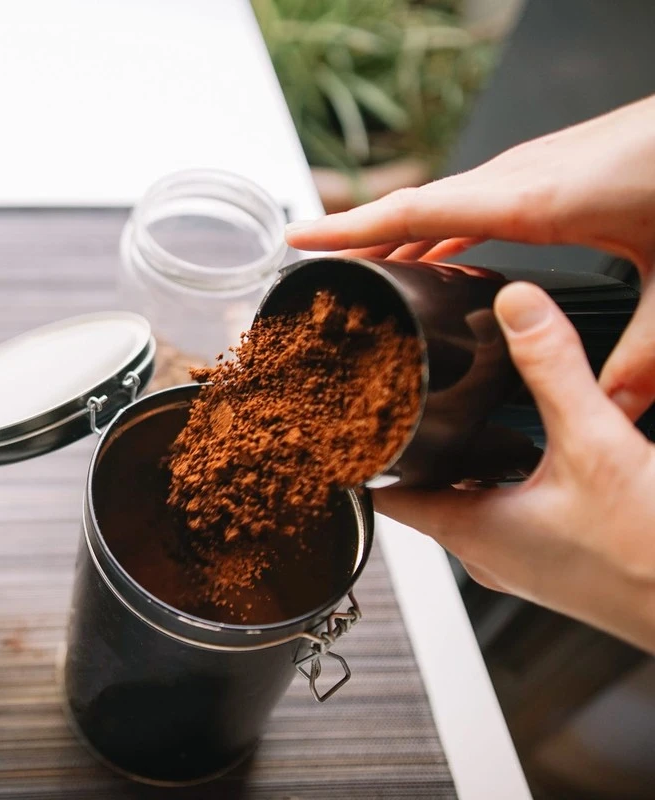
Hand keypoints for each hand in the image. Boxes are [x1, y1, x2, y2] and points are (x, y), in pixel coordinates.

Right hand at [285, 94, 654, 420]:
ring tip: (361, 275)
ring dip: (394, 236)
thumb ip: (642, 350)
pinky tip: (436, 259)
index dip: (351, 229)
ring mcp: (529, 170)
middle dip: (355, 238)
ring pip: (439, 204)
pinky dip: (437, 229)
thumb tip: (615, 408)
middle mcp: (518, 178)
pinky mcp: (546, 172)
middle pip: (412, 209)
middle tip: (309, 270)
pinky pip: (470, 202)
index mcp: (530, 201)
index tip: (298, 240)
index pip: (415, 212)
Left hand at [375, 283, 654, 653]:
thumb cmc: (652, 558)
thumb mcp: (596, 444)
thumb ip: (553, 370)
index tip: (348, 418)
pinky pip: (511, 510)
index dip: (363, 454)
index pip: (384, 494)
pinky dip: (506, 476)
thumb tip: (518, 307)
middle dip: (417, 443)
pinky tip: (531, 448)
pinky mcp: (557, 560)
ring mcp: (522, 560)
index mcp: (471, 532)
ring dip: (465, 458)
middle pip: (424, 490)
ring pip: (470, 499)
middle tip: (407, 394)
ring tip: (461, 409)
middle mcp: (487, 554)